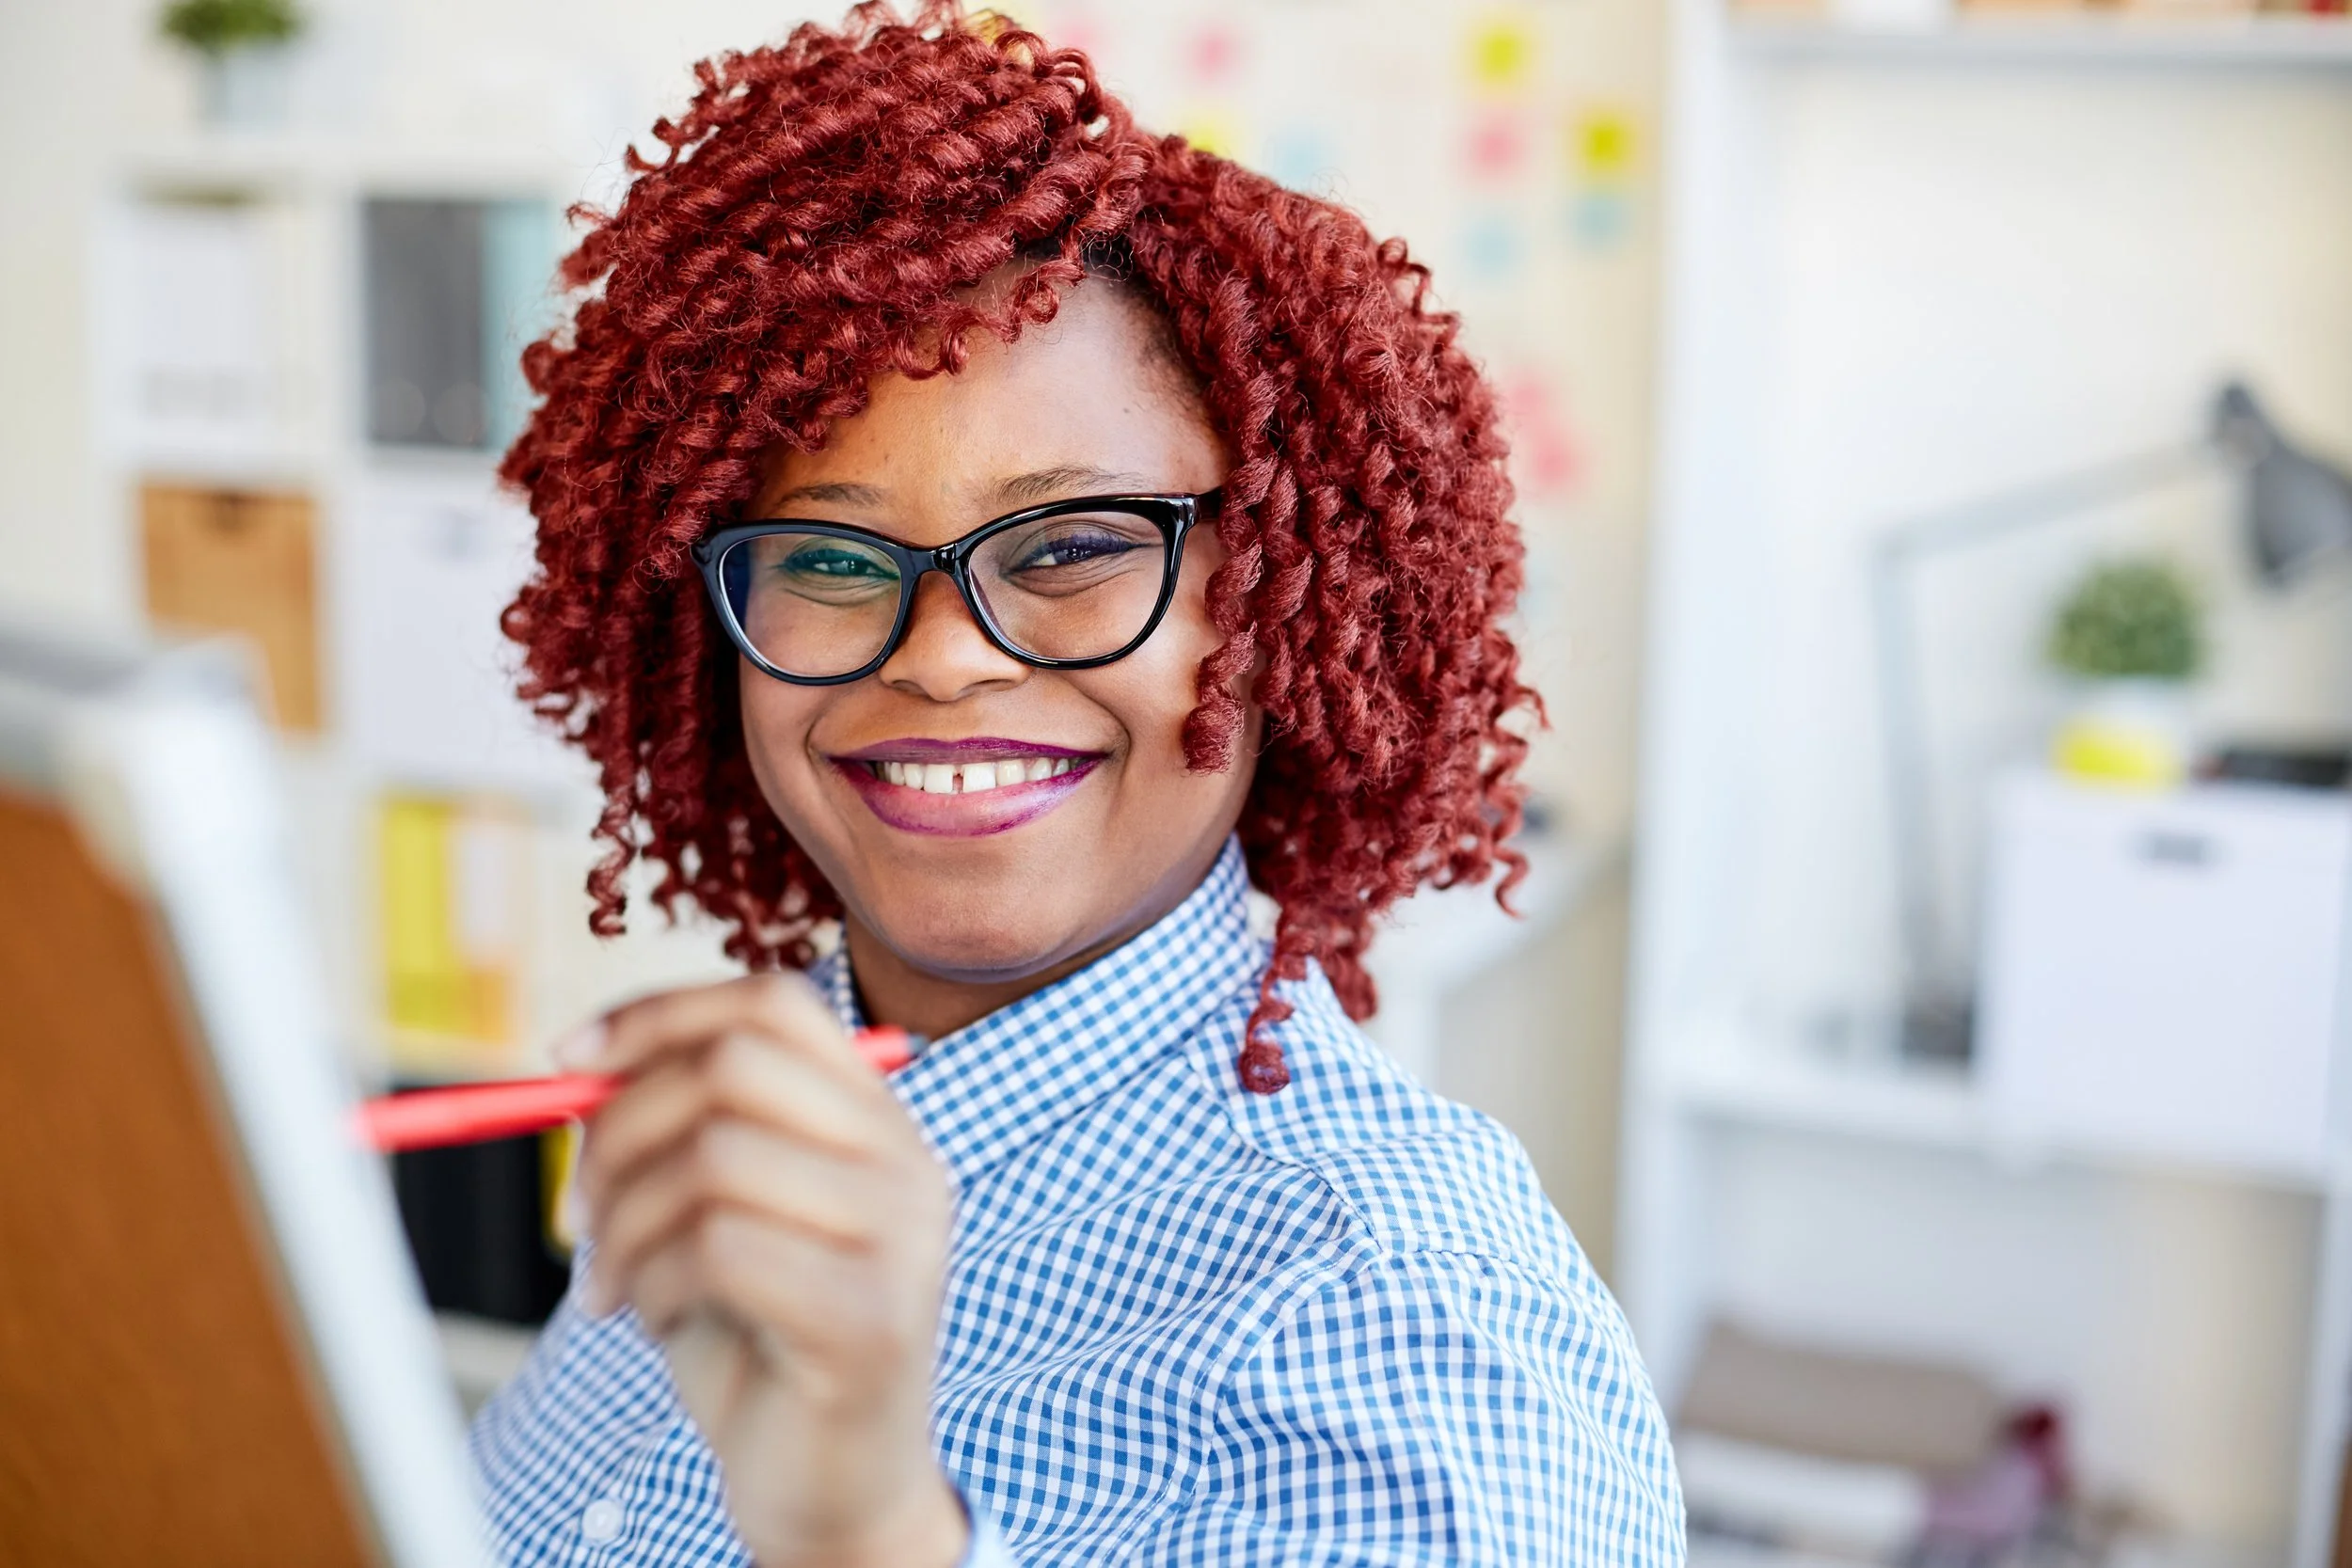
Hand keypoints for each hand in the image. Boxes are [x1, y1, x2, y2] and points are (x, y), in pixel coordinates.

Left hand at [567, 975, 966, 1567]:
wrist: (831, 1493)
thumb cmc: (762, 1348)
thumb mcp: (716, 1216)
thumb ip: (678, 1133)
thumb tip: (579, 1067)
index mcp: (876, 1123)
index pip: (772, 1004)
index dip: (657, 1014)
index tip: (562, 1062)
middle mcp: (907, 1163)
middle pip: (733, 1065)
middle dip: (620, 1128)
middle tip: (580, 1211)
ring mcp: (900, 1238)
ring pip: (713, 1155)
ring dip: (625, 1221)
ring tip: (616, 1283)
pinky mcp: (869, 1318)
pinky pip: (718, 1248)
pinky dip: (653, 1281)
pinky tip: (658, 1323)